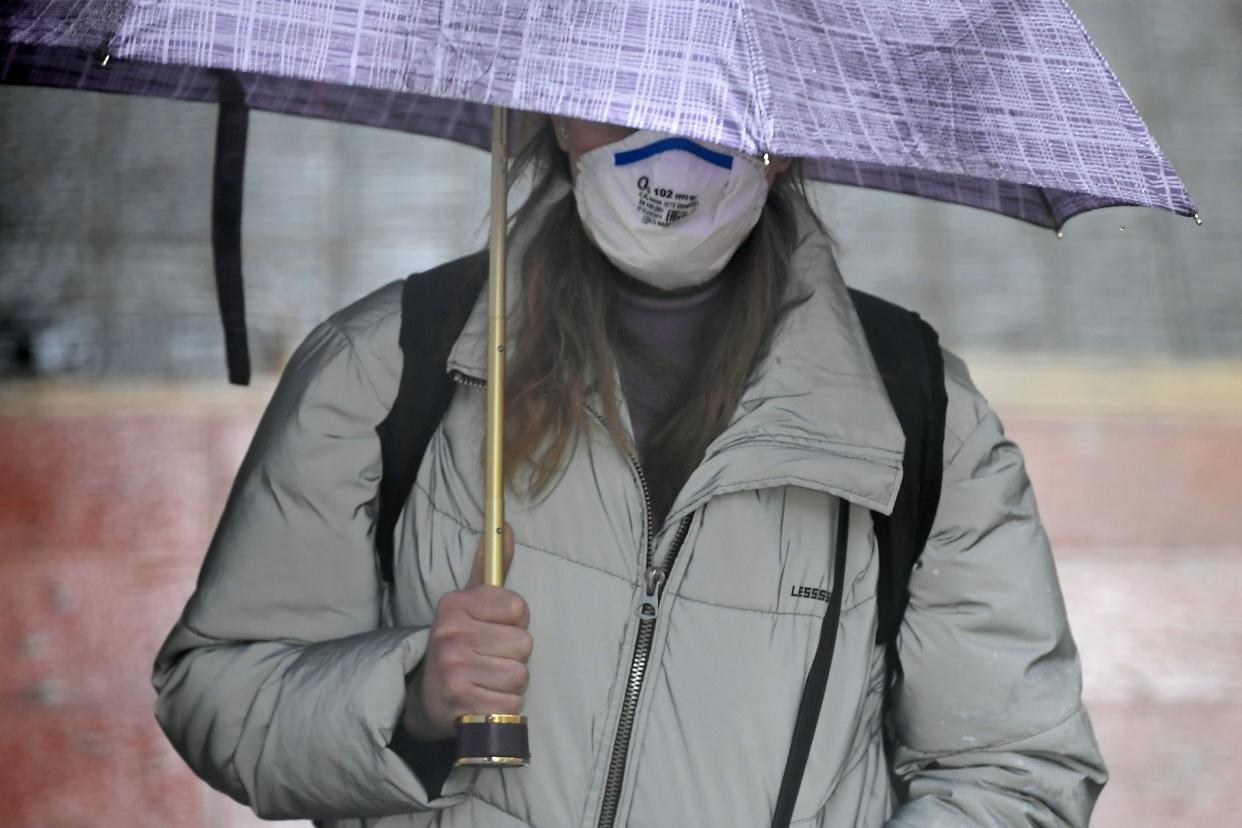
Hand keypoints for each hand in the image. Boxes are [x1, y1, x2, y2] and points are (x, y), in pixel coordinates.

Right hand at [402, 524, 531, 740]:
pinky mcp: (461, 703)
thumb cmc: (459, 644)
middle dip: (513, 656)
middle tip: (489, 659)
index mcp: (455, 604)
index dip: (515, 623)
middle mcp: (451, 634)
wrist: (427, 697)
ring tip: (487, 680)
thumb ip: (491, 567)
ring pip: (520, 675)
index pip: (519, 608)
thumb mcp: (469, 602)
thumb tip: (509, 528)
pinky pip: (512, 705)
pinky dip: (504, 707)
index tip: (495, 629)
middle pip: (524, 644)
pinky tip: (484, 700)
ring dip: (510, 684)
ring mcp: (454, 670)